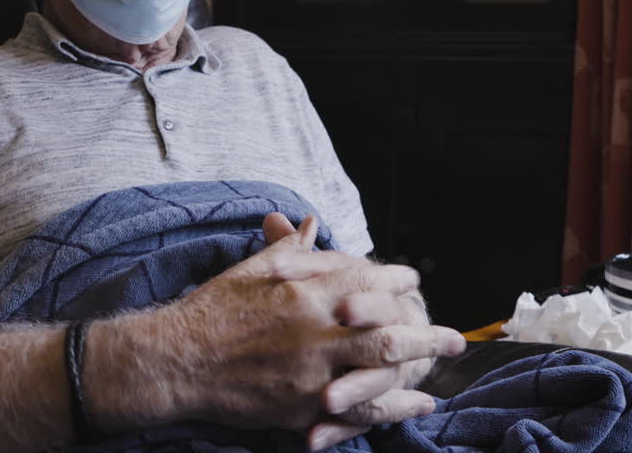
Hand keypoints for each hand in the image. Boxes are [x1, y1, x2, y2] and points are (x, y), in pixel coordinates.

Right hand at [162, 213, 464, 441]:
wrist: (178, 360)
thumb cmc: (212, 310)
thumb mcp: (252, 269)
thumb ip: (290, 249)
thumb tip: (310, 223)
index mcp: (306, 290)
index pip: (367, 278)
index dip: (397, 280)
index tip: (413, 281)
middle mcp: (317, 327)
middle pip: (387, 327)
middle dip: (426, 331)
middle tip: (453, 336)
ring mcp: (313, 370)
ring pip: (381, 368)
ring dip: (420, 367)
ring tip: (443, 368)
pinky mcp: (304, 405)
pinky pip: (359, 408)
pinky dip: (394, 407)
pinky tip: (417, 404)